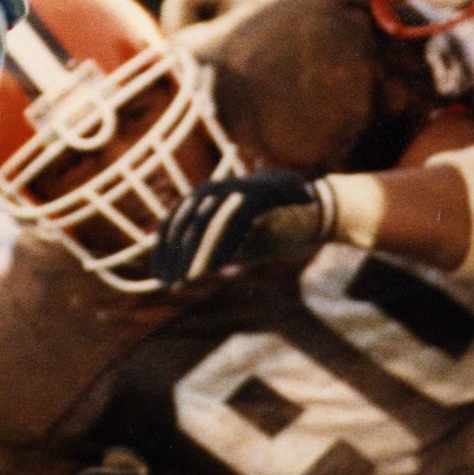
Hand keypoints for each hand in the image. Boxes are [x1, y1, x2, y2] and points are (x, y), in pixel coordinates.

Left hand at [152, 169, 332, 286]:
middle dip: (175, 257)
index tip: (159, 278)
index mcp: (205, 198)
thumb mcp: (238, 247)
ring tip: (187, 281)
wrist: (315, 212)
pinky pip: (232, 224)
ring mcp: (235, 190)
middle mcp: (214, 189)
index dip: (164, 251)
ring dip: (194, 254)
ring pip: (206, 223)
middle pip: (185, 223)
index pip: (174, 222)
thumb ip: (214, 255)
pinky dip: (220, 247)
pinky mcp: (256, 197)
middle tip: (168, 285)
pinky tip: (212, 270)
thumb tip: (186, 275)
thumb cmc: (272, 230)